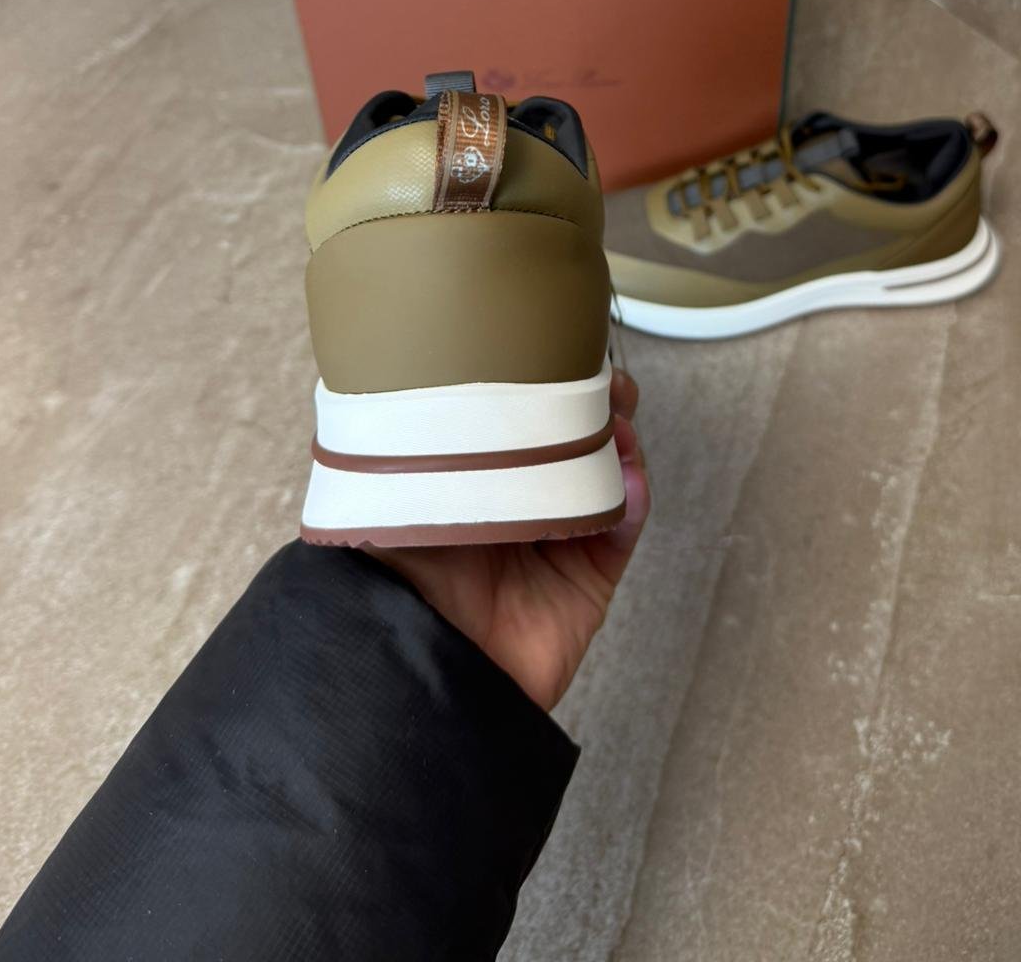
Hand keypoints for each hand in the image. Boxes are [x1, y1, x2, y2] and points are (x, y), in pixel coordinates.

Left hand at [369, 368, 649, 710]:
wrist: (417, 665)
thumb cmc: (391, 577)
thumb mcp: (387, 494)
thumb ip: (408, 443)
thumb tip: (412, 372)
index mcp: (473, 484)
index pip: (519, 426)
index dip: (546, 390)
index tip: (561, 356)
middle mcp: (518, 508)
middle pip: (573, 445)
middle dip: (595, 406)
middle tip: (605, 380)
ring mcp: (558, 544)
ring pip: (606, 478)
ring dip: (621, 442)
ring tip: (619, 419)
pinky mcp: (589, 583)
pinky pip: (621, 530)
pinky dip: (633, 499)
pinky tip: (628, 475)